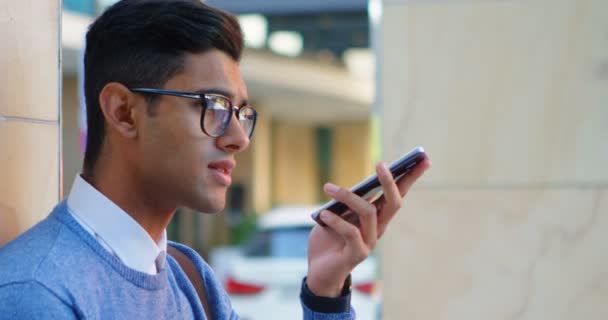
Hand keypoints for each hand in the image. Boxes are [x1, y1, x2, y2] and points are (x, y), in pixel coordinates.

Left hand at [306, 159, 430, 296]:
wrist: (318, 272)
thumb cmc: (328, 240)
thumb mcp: (335, 214)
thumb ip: (346, 202)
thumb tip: (354, 186)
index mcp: (376, 217)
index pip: (397, 194)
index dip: (411, 177)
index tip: (423, 158)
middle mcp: (378, 229)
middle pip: (393, 203)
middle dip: (390, 182)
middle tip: (380, 163)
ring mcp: (369, 242)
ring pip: (369, 212)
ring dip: (348, 196)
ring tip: (328, 187)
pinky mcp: (357, 254)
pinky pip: (350, 232)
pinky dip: (336, 220)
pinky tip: (322, 214)